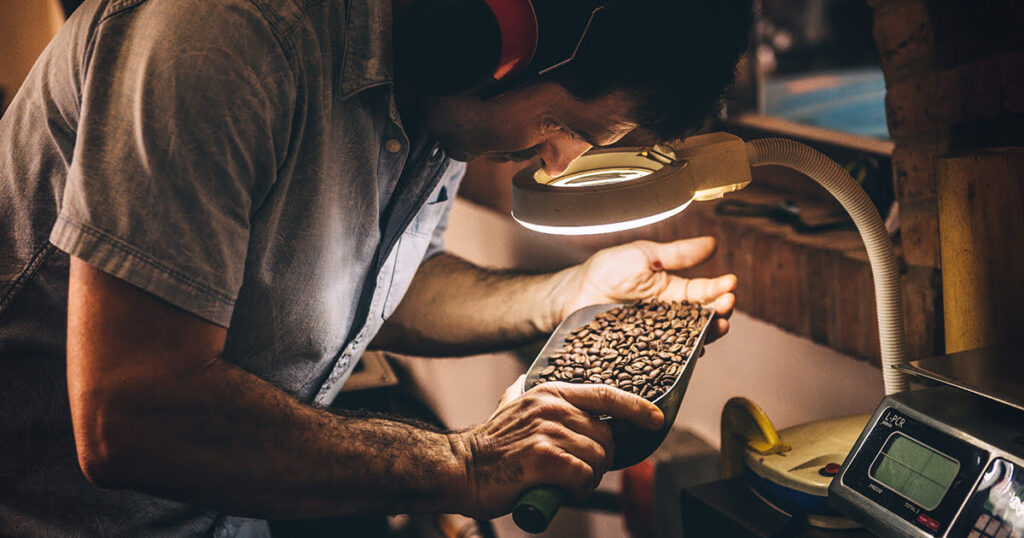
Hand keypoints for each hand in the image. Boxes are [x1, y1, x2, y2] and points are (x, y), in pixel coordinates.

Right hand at [452, 376, 662, 518]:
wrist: (460, 469)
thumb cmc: (488, 447)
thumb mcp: (510, 407)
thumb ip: (528, 396)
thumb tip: (533, 387)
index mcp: (549, 393)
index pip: (605, 394)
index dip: (636, 407)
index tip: (655, 418)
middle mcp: (551, 407)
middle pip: (606, 434)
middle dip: (602, 459)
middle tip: (580, 472)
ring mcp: (548, 431)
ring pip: (598, 457)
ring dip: (589, 477)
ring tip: (566, 482)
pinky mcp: (545, 458)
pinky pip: (583, 475)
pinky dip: (578, 488)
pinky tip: (560, 489)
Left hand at [554, 237, 735, 342]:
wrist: (573, 293)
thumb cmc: (607, 271)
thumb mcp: (645, 255)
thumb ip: (678, 254)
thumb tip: (712, 243)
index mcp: (674, 292)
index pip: (704, 292)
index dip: (719, 288)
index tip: (730, 283)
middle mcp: (670, 317)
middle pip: (703, 320)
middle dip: (720, 313)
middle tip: (726, 306)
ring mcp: (658, 337)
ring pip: (690, 341)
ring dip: (708, 336)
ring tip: (717, 328)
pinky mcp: (643, 353)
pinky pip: (665, 358)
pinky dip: (680, 356)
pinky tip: (691, 352)